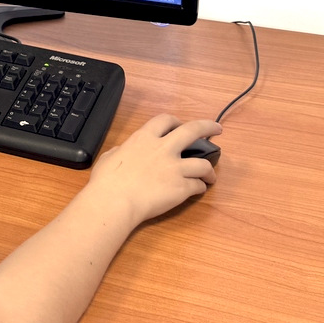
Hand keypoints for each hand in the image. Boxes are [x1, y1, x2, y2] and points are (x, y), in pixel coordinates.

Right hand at [87, 114, 221, 224]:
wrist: (115, 202)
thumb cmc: (106, 181)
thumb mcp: (109, 157)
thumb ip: (122, 151)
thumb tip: (124, 151)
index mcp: (144, 138)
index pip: (165, 120)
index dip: (176, 121)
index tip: (180, 125)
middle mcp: (163, 149)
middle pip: (193, 130)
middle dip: (208, 127)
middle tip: (217, 130)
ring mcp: (175, 168)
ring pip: (203, 163)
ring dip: (209, 169)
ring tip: (210, 175)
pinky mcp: (181, 187)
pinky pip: (198, 185)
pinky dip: (200, 187)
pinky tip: (199, 190)